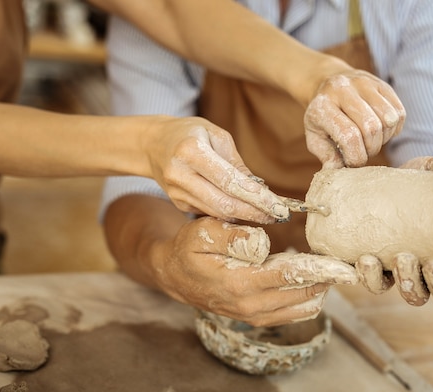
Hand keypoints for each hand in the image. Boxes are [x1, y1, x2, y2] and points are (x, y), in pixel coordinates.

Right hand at [145, 116, 289, 223]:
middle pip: (223, 204)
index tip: (279, 206)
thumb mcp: (217, 136)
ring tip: (270, 215)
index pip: (229, 181)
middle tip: (280, 216)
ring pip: (217, 212)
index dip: (256, 197)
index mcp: (191, 151)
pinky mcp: (178, 203)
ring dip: (245, 216)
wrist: (153, 144)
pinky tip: (247, 211)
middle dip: (254, 213)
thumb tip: (261, 190)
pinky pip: (210, 212)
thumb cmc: (191, 133)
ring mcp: (177, 192)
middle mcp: (180, 174)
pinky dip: (231, 213)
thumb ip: (237, 164)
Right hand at [151, 216, 357, 326]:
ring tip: (333, 266)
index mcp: (239, 282)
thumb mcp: (202, 232)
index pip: (290, 276)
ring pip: (305, 306)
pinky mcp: (260, 318)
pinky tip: (314, 277)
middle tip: (353, 262)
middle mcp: (251, 306)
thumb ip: (233, 236)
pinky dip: (311, 296)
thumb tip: (263, 243)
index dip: (321, 270)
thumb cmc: (189, 248)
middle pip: (305, 293)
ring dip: (322, 287)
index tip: (347, 268)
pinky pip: (297, 312)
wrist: (175, 276)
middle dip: (331, 279)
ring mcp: (256, 316)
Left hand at [304, 69, 405, 168]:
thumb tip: (336, 170)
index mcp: (322, 106)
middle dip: (371, 149)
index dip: (357, 157)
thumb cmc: (322, 119)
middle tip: (364, 151)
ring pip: (388, 119)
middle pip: (371, 128)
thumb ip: (326, 155)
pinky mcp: (381, 83)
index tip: (353, 162)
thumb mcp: (315, 138)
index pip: (349, 136)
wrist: (326, 84)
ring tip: (371, 140)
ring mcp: (364, 83)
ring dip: (384, 139)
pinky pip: (399, 112)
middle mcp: (342, 89)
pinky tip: (381, 131)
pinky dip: (394, 129)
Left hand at [356, 146, 432, 308]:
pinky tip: (362, 262)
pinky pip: (376, 284)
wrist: (385, 184)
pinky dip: (368, 277)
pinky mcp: (379, 268)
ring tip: (393, 258)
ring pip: (414, 294)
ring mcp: (409, 273)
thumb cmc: (423, 182)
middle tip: (430, 263)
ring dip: (405, 282)